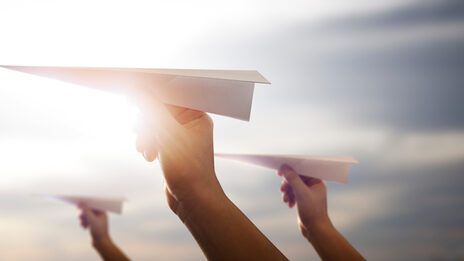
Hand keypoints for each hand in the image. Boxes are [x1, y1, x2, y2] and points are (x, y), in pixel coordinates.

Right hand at [79, 205, 109, 243]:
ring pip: (87, 217)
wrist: (101, 243)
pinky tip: (84, 228)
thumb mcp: (91, 219)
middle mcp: (101, 215)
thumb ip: (86, 211)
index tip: (78, 206)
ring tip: (83, 224)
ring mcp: (97, 220)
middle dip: (84, 214)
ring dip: (83, 220)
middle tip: (80, 217)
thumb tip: (81, 204)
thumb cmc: (99, 230)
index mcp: (102, 212)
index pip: (93, 205)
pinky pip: (87, 221)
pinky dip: (84, 224)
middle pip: (89, 211)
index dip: (85, 205)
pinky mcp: (94, 225)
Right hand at [135, 95, 222, 215]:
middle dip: (146, 121)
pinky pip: (155, 137)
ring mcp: (182, 136)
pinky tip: (148, 157)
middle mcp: (191, 122)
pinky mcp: (173, 148)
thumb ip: (152, 109)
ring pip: (155, 124)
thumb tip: (138, 90)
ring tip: (144, 150)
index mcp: (197, 114)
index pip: (172, 94)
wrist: (193, 200)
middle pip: (160, 109)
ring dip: (145, 135)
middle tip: (137, 129)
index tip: (133, 96)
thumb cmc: (187, 168)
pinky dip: (149, 144)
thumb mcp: (167, 133)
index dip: (151, 94)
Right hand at [278, 164, 330, 238]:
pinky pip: (293, 194)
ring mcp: (308, 193)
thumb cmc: (312, 211)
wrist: (315, 230)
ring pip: (293, 186)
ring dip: (287, 192)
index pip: (302, 169)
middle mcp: (313, 186)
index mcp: (317, 181)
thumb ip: (292, 178)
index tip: (280, 170)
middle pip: (296, 178)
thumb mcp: (301, 192)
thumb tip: (284, 168)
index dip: (291, 169)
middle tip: (282, 189)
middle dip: (288, 184)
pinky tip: (289, 204)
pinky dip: (289, 198)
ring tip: (286, 199)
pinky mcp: (304, 200)